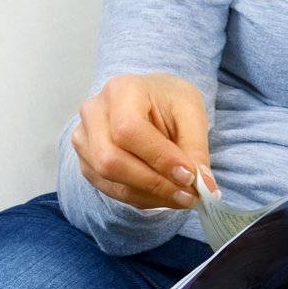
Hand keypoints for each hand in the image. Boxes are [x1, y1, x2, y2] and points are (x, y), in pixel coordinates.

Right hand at [71, 72, 218, 210]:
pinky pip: (110, 189)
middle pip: (111, 160)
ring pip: (109, 180)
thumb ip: (196, 147)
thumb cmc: (169, 101)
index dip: (159, 158)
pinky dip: (141, 198)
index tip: (190, 177)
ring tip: (182, 197)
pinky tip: (164, 195)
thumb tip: (203, 186)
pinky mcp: (86, 162)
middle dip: (154, 184)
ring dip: (150, 196)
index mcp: (121, 90)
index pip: (129, 130)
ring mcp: (84, 139)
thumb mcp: (191, 111)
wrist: (149, 99)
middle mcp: (94, 113)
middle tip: (190, 195)